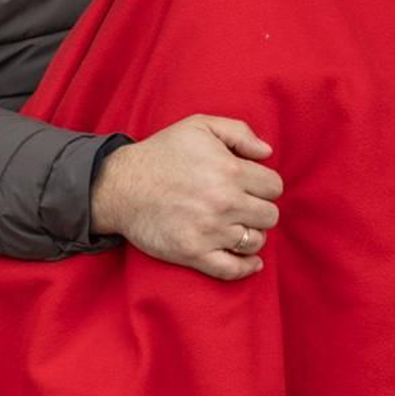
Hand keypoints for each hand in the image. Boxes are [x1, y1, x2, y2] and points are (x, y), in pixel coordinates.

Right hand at [91, 115, 282, 280]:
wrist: (120, 186)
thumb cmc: (161, 153)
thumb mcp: (199, 126)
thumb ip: (239, 132)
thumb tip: (267, 153)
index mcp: (230, 170)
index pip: (274, 186)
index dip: (265, 184)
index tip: (250, 185)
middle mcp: (224, 202)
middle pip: (269, 215)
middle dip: (260, 208)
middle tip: (243, 204)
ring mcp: (210, 231)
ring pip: (255, 241)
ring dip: (250, 233)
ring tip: (236, 225)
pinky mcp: (194, 253)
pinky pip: (233, 269)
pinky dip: (247, 267)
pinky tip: (250, 260)